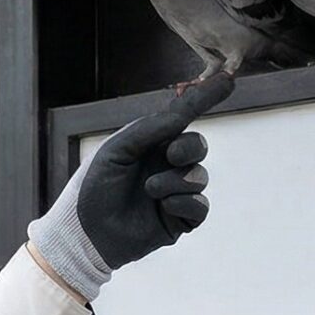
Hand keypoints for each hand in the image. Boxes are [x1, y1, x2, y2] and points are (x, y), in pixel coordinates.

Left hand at [24, 70, 231, 301]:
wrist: (85, 232)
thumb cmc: (93, 188)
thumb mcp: (117, 150)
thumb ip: (149, 130)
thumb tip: (180, 116)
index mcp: (150, 145)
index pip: (182, 118)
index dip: (205, 100)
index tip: (229, 82)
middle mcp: (165, 166)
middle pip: (198, 146)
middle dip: (190, 147)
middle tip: (171, 154)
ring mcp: (173, 192)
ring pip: (200, 177)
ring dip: (177, 181)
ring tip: (151, 190)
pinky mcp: (178, 220)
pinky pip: (200, 207)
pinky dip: (185, 203)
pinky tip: (165, 206)